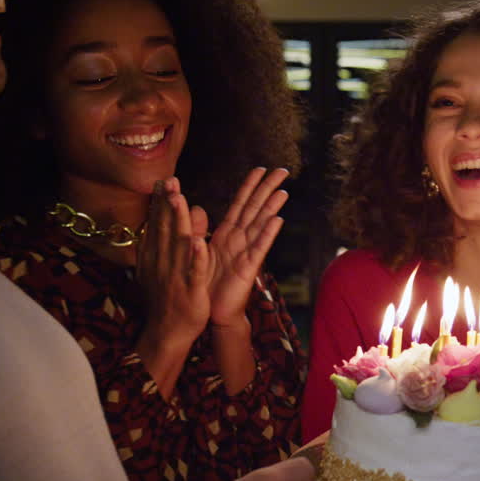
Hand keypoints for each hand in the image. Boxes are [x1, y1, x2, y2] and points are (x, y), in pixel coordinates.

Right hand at [136, 178, 211, 393]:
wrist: (168, 331)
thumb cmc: (169, 295)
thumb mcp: (166, 265)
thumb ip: (172, 240)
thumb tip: (180, 216)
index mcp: (159, 254)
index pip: (160, 223)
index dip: (162, 201)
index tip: (163, 180)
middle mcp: (164, 261)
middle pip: (166, 227)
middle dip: (168, 203)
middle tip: (169, 180)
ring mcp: (176, 274)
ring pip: (179, 244)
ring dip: (180, 222)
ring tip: (180, 200)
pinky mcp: (190, 289)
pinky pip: (194, 271)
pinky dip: (197, 257)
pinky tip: (199, 242)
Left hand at [208, 167, 289, 327]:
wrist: (212, 312)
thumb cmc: (207, 282)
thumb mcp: (198, 251)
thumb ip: (198, 229)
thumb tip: (195, 207)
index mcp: (227, 234)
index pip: (240, 204)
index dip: (250, 186)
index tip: (260, 168)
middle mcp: (239, 240)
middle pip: (256, 209)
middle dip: (268, 189)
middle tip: (283, 171)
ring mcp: (246, 253)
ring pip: (260, 225)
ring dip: (272, 207)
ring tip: (283, 191)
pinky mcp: (248, 268)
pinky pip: (259, 248)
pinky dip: (268, 234)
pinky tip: (277, 220)